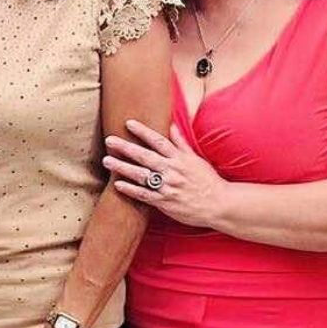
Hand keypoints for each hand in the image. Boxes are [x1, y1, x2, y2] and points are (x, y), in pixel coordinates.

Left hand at [105, 120, 229, 227]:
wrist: (219, 204)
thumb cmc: (207, 181)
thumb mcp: (195, 159)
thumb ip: (181, 143)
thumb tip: (171, 125)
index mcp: (180, 158)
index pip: (159, 141)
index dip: (143, 131)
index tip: (128, 123)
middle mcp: (173, 171)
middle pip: (145, 156)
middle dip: (126, 147)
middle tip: (109, 140)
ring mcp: (168, 187)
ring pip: (141, 175)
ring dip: (122, 167)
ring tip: (107, 161)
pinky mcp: (165, 202)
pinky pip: (144, 195)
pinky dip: (131, 190)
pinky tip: (117, 185)